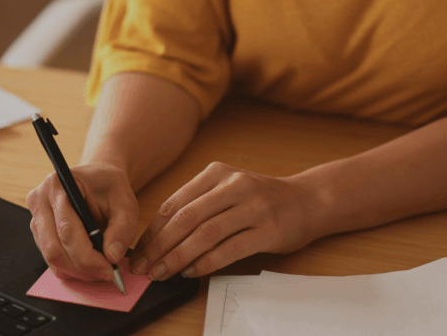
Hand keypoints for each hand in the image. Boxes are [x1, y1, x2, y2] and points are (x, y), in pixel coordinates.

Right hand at [26, 163, 138, 281]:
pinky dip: (72, 269)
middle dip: (83, 268)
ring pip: (51, 258)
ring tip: (101, 269)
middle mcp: (40, 200)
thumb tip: (112, 256)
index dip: (88, 256)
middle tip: (107, 273)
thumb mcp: (126, 204)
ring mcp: (36, 218)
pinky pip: (51, 260)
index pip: (67, 230)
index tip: (109, 269)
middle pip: (54, 248)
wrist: (99, 181)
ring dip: (78, 271)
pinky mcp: (39, 233)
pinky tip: (90, 265)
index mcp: (58, 185)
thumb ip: (122, 229)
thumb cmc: (110, 188)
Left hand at [130, 162, 318, 280]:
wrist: (307, 200)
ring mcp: (253, 207)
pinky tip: (193, 272)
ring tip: (163, 272)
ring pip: (206, 234)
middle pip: (186, 218)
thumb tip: (159, 238)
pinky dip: (207, 262)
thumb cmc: (260, 199)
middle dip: (160, 246)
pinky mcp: (268, 230)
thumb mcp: (227, 189)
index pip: (175, 203)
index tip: (139, 251)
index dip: (153, 230)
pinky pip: (230, 249)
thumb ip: (198, 205)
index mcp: (217, 173)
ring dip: (179, 257)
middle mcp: (234, 186)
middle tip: (144, 266)